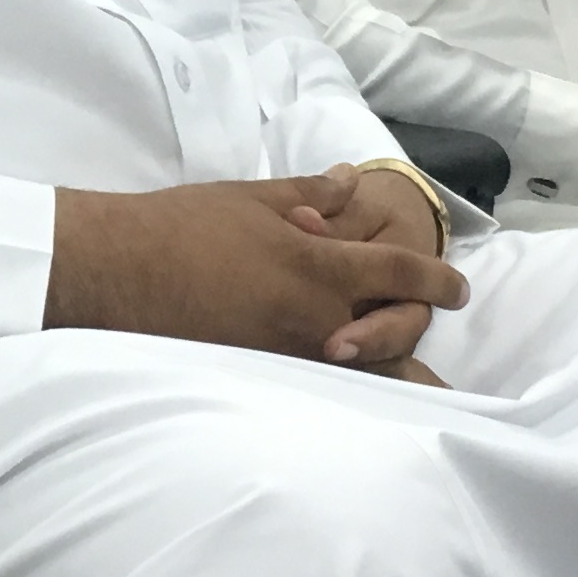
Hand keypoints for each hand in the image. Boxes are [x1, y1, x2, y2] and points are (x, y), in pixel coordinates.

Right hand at [48, 173, 467, 372]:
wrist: (118, 271)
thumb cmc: (182, 225)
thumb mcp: (253, 198)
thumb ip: (312, 193)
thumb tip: (354, 182)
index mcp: (319, 267)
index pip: (400, 277)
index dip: (437, 282)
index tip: (459, 289)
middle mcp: (314, 319)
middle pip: (392, 338)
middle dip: (421, 338)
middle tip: (438, 341)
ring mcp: (285, 355)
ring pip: (359, 373)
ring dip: (392, 376)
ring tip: (422, 388)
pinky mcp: (256, 375)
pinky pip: (316, 386)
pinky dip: (344, 389)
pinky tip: (352, 394)